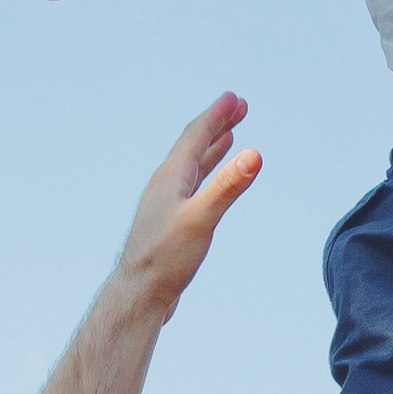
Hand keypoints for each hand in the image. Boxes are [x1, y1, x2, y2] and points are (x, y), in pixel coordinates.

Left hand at [117, 94, 262, 316]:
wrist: (139, 294)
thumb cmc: (165, 259)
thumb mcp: (201, 220)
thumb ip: (227, 186)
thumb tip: (253, 154)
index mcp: (170, 177)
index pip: (196, 136)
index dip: (216, 116)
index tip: (234, 99)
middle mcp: (165, 185)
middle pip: (193, 146)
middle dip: (217, 125)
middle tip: (238, 107)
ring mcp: (166, 203)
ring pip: (192, 166)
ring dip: (211, 148)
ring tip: (228, 136)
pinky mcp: (170, 222)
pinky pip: (191, 186)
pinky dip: (205, 175)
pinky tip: (209, 183)